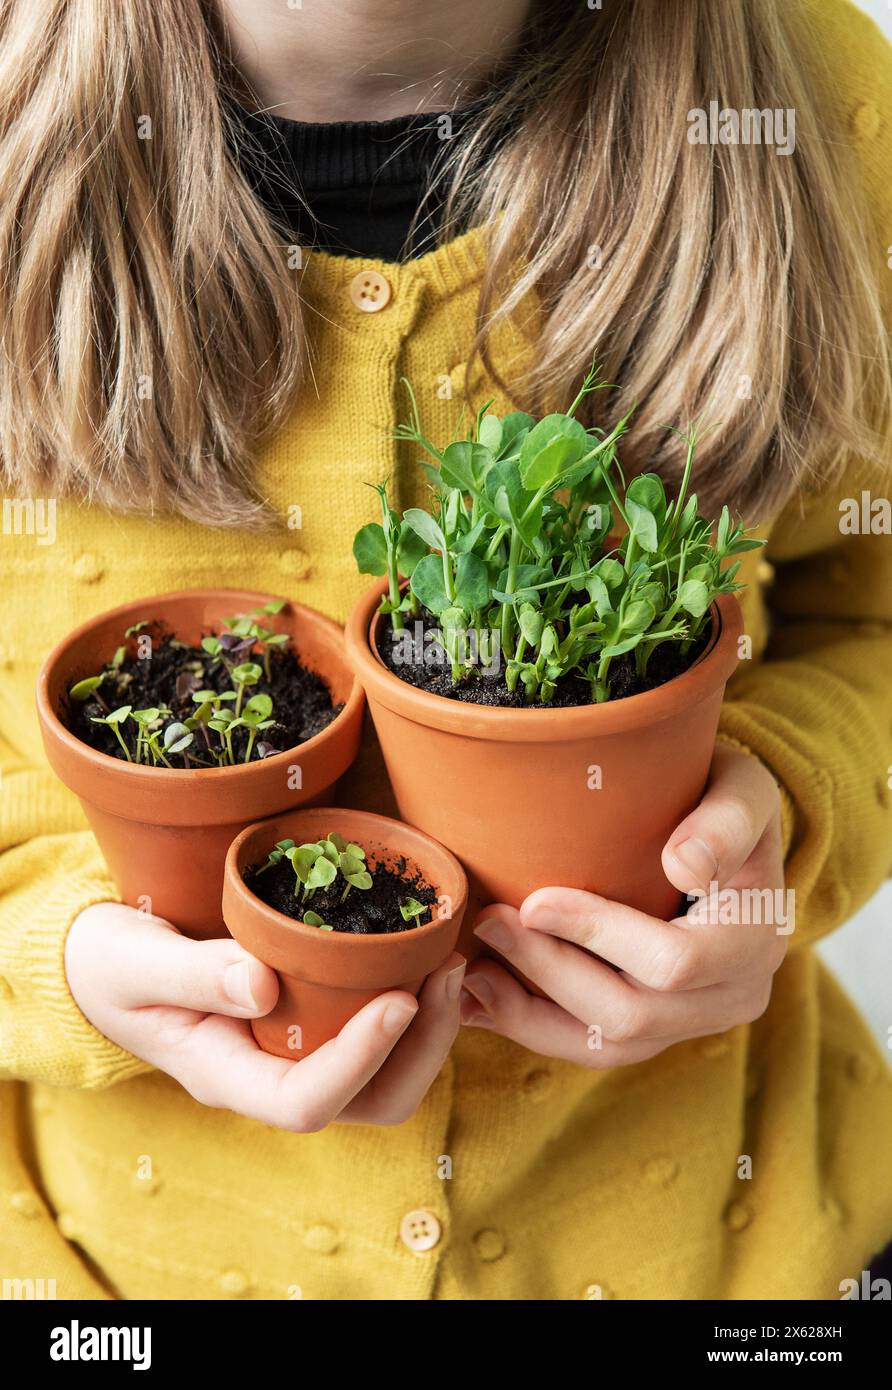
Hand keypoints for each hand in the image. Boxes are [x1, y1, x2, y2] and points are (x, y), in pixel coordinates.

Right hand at [66, 903, 464, 1128]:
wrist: (106, 965)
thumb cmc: (113, 964)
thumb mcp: (135, 961)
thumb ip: (194, 972)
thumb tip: (264, 985)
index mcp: (224, 1075)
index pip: (306, 1101)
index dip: (361, 1058)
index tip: (400, 996)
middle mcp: (270, 1079)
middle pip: (367, 1102)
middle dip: (420, 1047)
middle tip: (447, 969)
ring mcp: (294, 1057)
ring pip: (384, 1080)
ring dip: (428, 1030)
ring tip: (448, 960)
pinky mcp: (312, 1026)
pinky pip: (377, 1038)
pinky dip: (414, 1007)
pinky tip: (426, 957)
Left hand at [460, 744, 787, 1066]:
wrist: (728, 834)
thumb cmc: (724, 800)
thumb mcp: (743, 788)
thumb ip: (725, 820)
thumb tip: (684, 866)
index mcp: (755, 941)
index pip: (674, 963)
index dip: (597, 935)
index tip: (533, 900)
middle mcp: (733, 997)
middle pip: (631, 1015)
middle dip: (548, 972)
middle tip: (488, 922)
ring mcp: (693, 1022)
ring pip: (607, 1047)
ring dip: (530, 1015)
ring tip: (470, 973)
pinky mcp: (656, 1029)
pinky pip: (592, 1047)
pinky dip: (533, 1028)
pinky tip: (478, 1002)